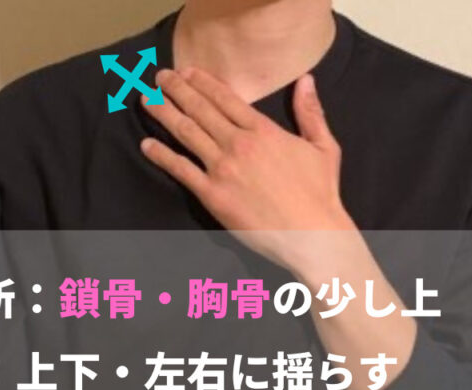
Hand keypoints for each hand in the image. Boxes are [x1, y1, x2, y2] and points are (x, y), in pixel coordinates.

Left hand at [141, 67, 355, 272]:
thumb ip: (311, 112)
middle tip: (160, 77)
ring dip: (164, 113)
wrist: (313, 235)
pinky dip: (161, 155)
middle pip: (200, 109)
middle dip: (177, 89)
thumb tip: (306, 81)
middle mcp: (238, 143)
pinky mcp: (212, 195)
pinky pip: (181, 169)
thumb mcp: (324, 147)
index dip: (203, 82)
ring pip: (186, 132)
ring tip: (147, 99)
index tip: (187, 72)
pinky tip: (147, 144)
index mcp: (263, 130)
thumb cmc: (320, 194)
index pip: (226, 98)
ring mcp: (222, 169)